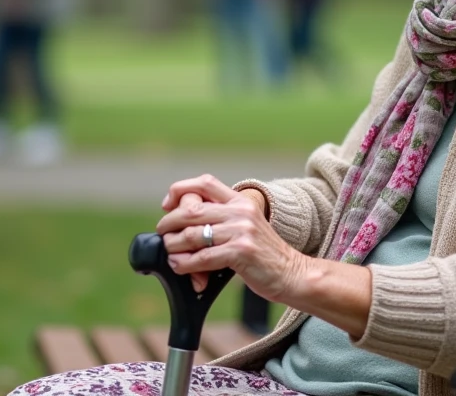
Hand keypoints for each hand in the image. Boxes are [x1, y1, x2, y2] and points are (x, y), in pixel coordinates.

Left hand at [157, 175, 306, 301]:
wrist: (292, 273)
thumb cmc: (264, 255)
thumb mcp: (246, 227)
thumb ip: (222, 220)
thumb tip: (185, 223)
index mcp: (241, 201)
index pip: (205, 182)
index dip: (181, 190)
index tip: (168, 205)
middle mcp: (241, 211)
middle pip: (192, 209)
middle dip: (169, 223)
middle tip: (163, 234)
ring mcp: (242, 230)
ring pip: (192, 235)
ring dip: (173, 246)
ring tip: (170, 254)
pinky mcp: (241, 252)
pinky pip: (202, 257)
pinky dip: (184, 263)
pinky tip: (179, 267)